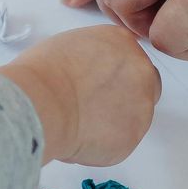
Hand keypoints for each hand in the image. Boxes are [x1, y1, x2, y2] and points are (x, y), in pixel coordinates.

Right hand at [5, 26, 160, 169]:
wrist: (42, 103)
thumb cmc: (45, 72)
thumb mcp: (72, 45)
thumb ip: (95, 57)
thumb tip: (91, 75)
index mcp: (124, 43)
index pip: (132, 60)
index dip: (114, 76)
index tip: (97, 85)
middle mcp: (141, 72)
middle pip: (145, 88)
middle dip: (125, 98)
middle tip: (94, 107)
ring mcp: (141, 106)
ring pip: (134, 118)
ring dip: (114, 123)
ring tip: (79, 122)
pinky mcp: (132, 138)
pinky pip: (120, 143)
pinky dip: (104, 145)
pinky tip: (80, 137)